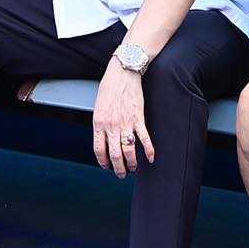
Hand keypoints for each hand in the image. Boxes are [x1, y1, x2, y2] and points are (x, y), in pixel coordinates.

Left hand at [91, 57, 153, 177]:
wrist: (122, 73)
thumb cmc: (109, 87)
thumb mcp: (98, 106)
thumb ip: (100, 123)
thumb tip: (103, 139)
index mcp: (98, 122)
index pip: (99, 149)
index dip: (103, 161)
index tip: (106, 166)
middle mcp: (111, 125)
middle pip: (115, 154)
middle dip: (118, 168)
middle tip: (121, 174)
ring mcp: (126, 123)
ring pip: (129, 150)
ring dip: (132, 163)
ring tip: (133, 168)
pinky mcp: (138, 118)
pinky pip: (144, 139)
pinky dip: (149, 151)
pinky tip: (150, 158)